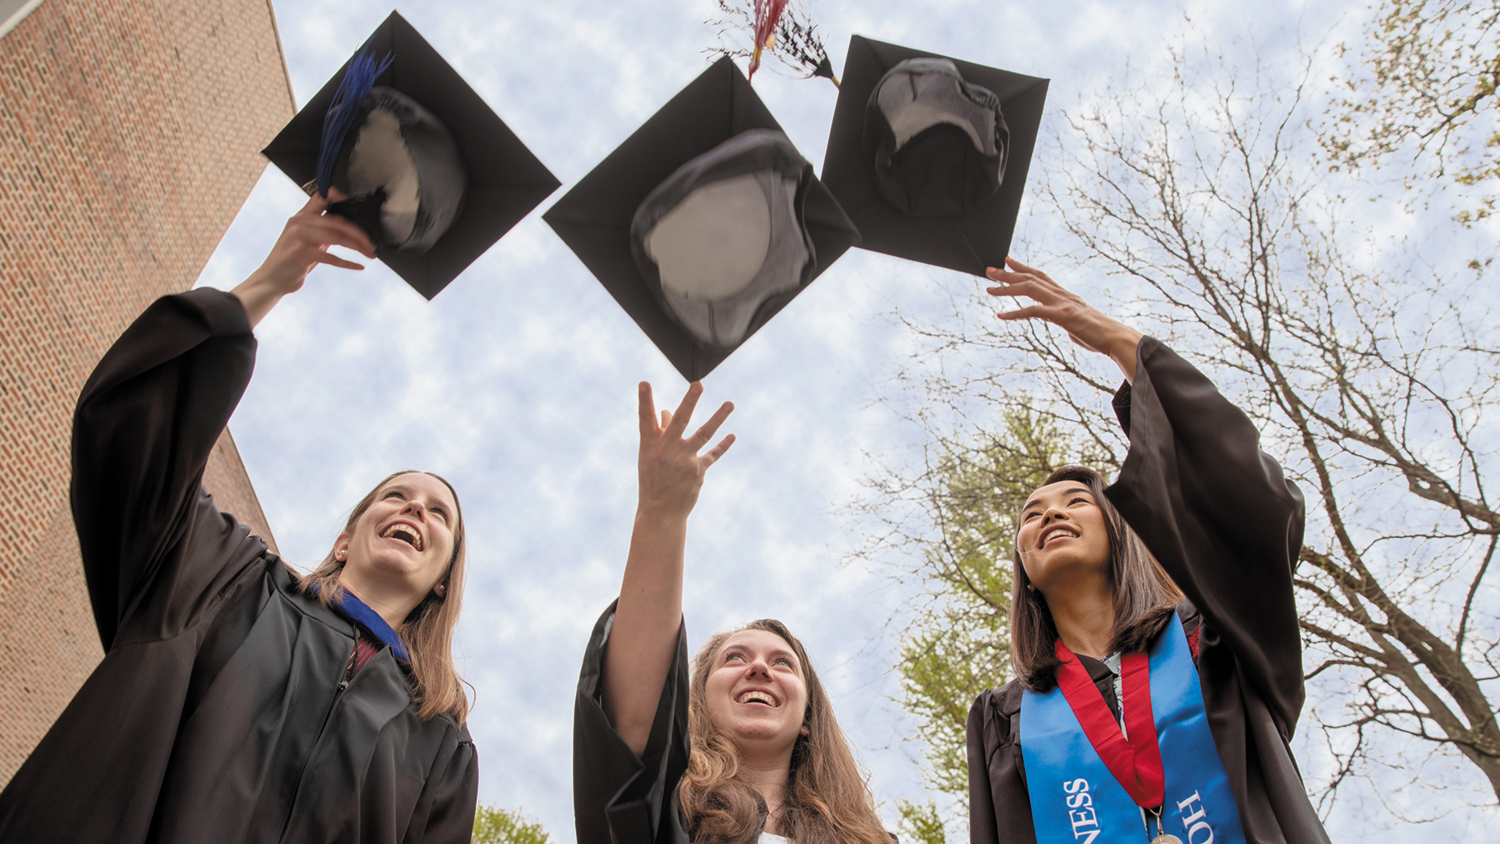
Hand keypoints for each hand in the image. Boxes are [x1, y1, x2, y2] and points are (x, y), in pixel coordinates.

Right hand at [232, 192, 377, 327]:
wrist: (272, 279)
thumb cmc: (294, 260)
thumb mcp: (308, 241)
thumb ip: (325, 232)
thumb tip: (352, 231)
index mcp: (302, 216)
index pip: (320, 197)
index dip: (339, 196)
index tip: (358, 206)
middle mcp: (299, 222)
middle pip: (337, 222)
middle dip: (359, 234)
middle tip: (372, 244)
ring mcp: (298, 237)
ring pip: (337, 238)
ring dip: (357, 247)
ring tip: (370, 254)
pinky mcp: (300, 253)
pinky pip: (330, 257)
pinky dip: (348, 263)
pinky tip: (359, 266)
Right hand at [636, 382, 734, 522]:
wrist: (659, 512)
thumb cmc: (653, 479)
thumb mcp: (650, 456)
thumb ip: (660, 432)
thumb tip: (668, 411)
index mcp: (649, 444)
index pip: (645, 418)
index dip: (644, 401)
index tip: (644, 383)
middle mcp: (665, 450)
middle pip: (680, 421)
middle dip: (689, 402)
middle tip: (698, 385)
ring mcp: (683, 460)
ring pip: (703, 434)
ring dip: (718, 418)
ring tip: (730, 403)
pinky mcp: (697, 471)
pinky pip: (713, 454)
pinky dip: (723, 445)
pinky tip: (732, 436)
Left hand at [985, 257, 1143, 381]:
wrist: (1116, 338)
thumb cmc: (1099, 334)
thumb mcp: (1077, 323)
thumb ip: (1066, 319)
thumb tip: (1063, 323)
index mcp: (1065, 295)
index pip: (1041, 276)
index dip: (1023, 268)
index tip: (1008, 261)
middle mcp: (1062, 294)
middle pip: (1031, 278)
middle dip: (1008, 274)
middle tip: (989, 270)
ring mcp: (1063, 303)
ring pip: (1030, 289)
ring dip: (1007, 288)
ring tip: (989, 289)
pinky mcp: (1063, 316)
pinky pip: (1034, 311)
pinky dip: (1015, 313)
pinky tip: (1001, 315)